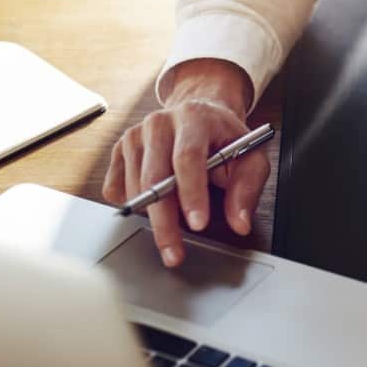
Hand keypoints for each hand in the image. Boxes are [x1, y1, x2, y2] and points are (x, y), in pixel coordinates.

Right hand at [102, 58, 265, 267]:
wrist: (200, 114)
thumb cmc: (224, 137)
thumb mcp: (250, 157)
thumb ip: (248, 188)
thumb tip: (240, 222)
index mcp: (194, 118)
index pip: (188, 157)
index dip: (192, 193)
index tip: (198, 224)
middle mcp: (159, 123)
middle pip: (154, 176)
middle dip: (164, 221)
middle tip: (174, 253)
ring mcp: (135, 135)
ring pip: (134, 187)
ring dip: (151, 216)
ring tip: (173, 228)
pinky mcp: (119, 150)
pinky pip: (115, 189)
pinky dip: (133, 205)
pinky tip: (153, 204)